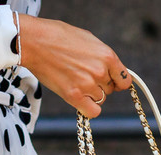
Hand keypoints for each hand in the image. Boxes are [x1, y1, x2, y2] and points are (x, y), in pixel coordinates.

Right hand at [17, 14, 132, 117]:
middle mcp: (100, 71)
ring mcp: (87, 85)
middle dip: (100, 84)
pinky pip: (92, 112)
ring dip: (91, 94)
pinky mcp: (73, 96)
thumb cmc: (59, 37)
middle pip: (110, 89)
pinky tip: (80, 100)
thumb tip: (113, 70)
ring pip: (100, 99)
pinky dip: (88, 108)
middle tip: (83, 75)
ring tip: (75, 81)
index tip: (112, 82)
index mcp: (107, 56)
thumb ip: (103, 56)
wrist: (35, 42)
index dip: (118, 81)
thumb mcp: (88, 39)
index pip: (124, 80)